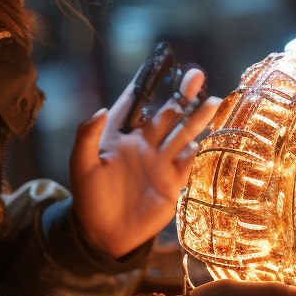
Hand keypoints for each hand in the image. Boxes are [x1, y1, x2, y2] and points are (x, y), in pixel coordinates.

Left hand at [70, 69, 220, 258]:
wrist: (103, 234)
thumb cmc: (88, 197)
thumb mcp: (81, 165)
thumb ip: (86, 136)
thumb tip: (101, 108)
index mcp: (120, 135)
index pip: (135, 102)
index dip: (146, 82)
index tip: (159, 62)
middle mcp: (144, 144)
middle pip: (167, 113)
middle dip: (181, 94)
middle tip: (196, 75)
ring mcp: (160, 162)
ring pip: (183, 133)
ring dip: (198, 118)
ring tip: (215, 100)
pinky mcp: (172, 183)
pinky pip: (190, 162)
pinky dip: (201, 150)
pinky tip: (213, 136)